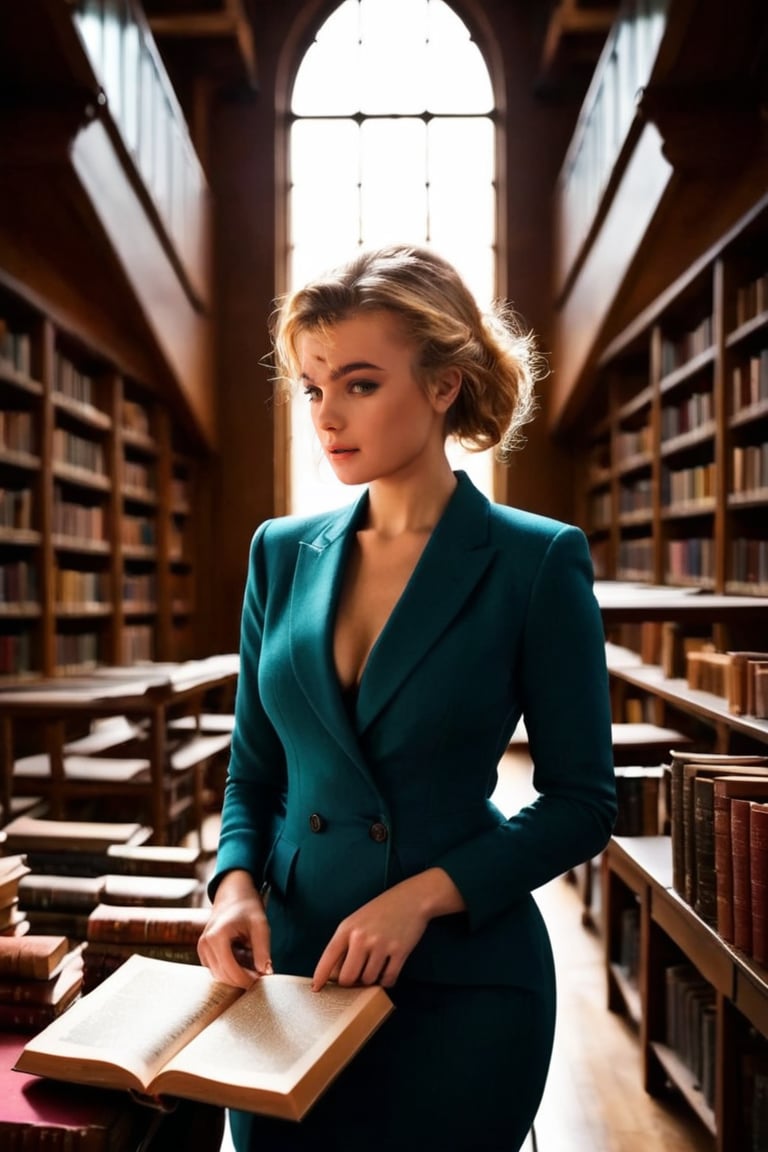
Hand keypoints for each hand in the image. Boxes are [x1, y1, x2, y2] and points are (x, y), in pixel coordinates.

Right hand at [197, 870, 272, 988]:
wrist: (233, 891)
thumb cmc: (247, 906)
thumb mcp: (260, 925)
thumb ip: (263, 949)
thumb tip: (266, 973)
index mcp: (217, 936)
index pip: (230, 970)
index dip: (247, 980)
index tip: (263, 980)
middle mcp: (205, 944)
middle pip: (223, 975)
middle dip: (242, 980)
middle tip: (261, 976)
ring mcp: (202, 948)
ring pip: (219, 975)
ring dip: (236, 976)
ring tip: (254, 967)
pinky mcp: (203, 951)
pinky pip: (216, 969)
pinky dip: (230, 970)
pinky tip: (244, 961)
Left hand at [312, 868, 465, 990]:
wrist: (412, 898)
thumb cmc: (382, 910)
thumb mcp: (357, 920)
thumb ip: (346, 943)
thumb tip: (337, 974)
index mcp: (348, 928)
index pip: (329, 957)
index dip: (321, 976)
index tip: (316, 988)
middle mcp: (362, 937)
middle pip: (348, 978)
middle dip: (350, 983)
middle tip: (356, 978)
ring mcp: (381, 945)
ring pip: (368, 980)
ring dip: (371, 980)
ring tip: (375, 968)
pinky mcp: (399, 952)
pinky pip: (388, 979)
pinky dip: (386, 981)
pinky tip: (387, 972)